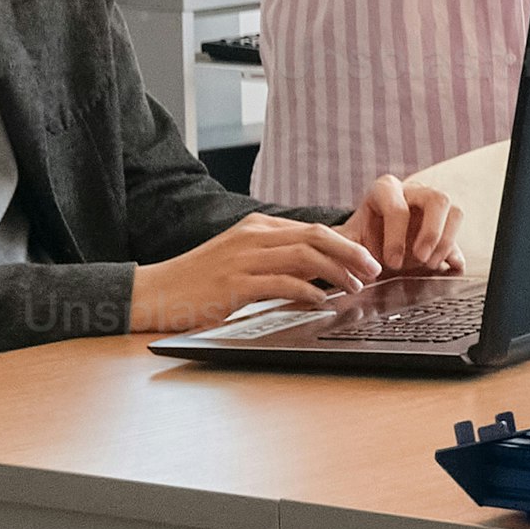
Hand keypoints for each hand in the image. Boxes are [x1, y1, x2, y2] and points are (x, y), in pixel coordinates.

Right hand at [130, 211, 383, 337]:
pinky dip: (308, 291)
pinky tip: (322, 301)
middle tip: (375, 269)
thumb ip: (276, 256)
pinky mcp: (233, 283)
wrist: (154, 292)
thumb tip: (320, 266)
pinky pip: (281, 283)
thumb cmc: (201, 279)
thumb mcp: (241, 257)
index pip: (313, 229)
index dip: (347, 244)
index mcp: (257, 227)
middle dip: (352, 253)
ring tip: (356, 287)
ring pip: (305, 257)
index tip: (368, 259)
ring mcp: (242, 259)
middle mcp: (252, 237)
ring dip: (337, 272)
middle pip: (316, 237)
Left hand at [345, 176, 464, 275]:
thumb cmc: (363, 234)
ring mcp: (433, 202)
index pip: (397, 207)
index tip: (391, 262)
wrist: (375, 236)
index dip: (396, 237)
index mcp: (385, 189)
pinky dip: (453, 248)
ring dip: (445, 240)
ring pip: (454, 210)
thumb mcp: (348, 238)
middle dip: (431, 233)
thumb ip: (345, 248)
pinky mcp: (446, 219)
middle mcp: (413, 190)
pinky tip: (443, 263)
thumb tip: (351, 264)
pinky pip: (459, 228)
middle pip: (436, 199)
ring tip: (430, 263)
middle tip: (421, 259)